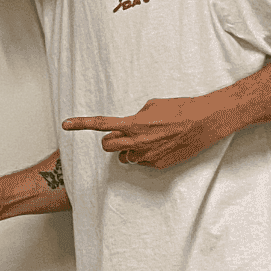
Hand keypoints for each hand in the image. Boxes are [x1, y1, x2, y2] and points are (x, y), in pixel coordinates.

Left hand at [62, 95, 229, 170]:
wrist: (204, 122)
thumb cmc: (180, 109)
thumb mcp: (153, 105)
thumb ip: (135, 116)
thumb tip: (130, 125)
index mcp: (133, 124)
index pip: (101, 125)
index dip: (80, 124)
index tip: (66, 124)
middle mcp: (137, 142)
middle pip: (108, 147)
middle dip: (111, 141)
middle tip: (121, 135)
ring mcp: (147, 156)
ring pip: (126, 156)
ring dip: (130, 149)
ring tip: (149, 138)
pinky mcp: (158, 165)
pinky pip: (143, 161)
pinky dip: (147, 154)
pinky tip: (162, 145)